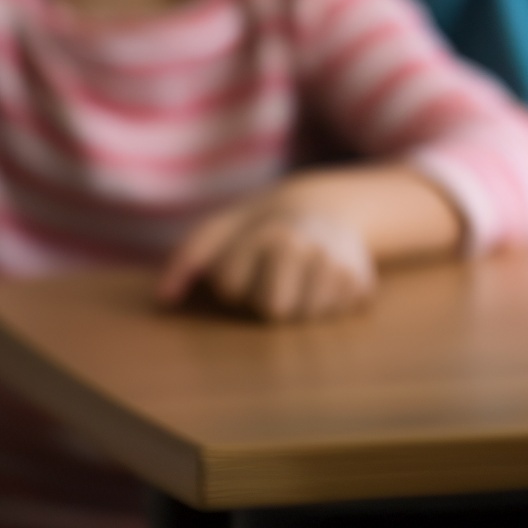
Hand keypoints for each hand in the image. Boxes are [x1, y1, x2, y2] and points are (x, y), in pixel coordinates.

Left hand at [157, 190, 380, 321]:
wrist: (327, 209)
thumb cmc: (262, 229)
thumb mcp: (220, 230)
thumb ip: (187, 258)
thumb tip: (165, 299)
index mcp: (272, 233)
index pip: (234, 286)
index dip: (233, 279)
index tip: (246, 259)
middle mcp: (310, 248)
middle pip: (274, 309)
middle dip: (267, 298)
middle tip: (274, 277)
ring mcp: (340, 266)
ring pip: (304, 318)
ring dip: (296, 305)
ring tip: (299, 279)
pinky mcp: (362, 283)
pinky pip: (333, 317)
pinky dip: (325, 306)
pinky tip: (323, 284)